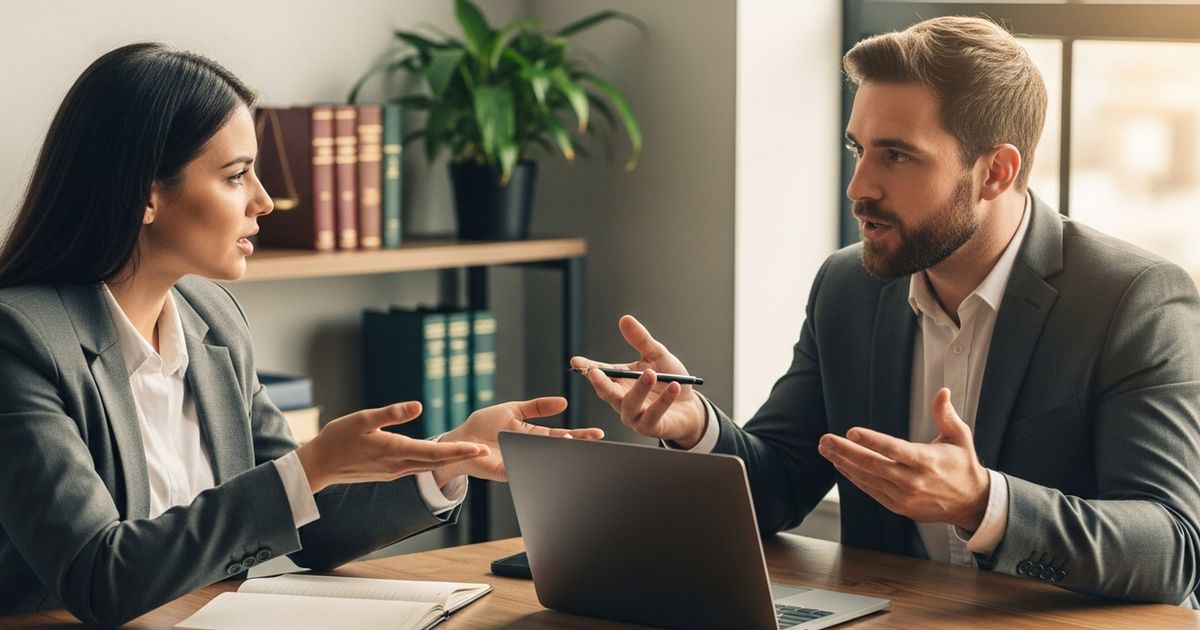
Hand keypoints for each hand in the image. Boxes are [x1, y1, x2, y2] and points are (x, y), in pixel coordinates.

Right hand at [295, 402, 487, 492]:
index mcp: (395, 450)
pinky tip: (439, 456)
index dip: (458, 450)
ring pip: (428, 466)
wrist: (318, 466)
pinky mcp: (388, 472)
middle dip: (461, 456)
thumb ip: (392, 413)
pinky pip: (417, 467)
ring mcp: (394, 471)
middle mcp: (398, 465)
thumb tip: (419, 405)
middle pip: (437, 462)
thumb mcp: (362, 419)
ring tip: (468, 453)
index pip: (434, 452)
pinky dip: (433, 462)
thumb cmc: (336, 438)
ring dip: (449, 460)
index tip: (477, 448)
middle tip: (483, 452)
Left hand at [432, 397, 603, 484]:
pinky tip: (550, 459)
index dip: (579, 435)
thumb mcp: (513, 410)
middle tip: (593, 442)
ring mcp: (522, 461)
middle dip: (576, 446)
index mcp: (534, 434)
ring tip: (573, 445)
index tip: (596, 433)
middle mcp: (531, 449)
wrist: (461, 440)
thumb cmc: (484, 425)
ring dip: (559, 454)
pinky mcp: (509, 471)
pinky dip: (539, 465)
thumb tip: (563, 402)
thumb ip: (536, 406)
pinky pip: (527, 469)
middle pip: (558, 449)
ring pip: (546, 460)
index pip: (562, 435)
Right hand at [571, 314, 707, 447]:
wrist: (690, 405)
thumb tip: (625, 319)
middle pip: (607, 392)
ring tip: (651, 374)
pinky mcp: (650, 427)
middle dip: (599, 382)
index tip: (576, 361)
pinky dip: (663, 401)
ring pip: (630, 404)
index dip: (587, 367)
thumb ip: (641, 340)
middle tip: (593, 372)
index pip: (600, 373)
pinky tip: (673, 386)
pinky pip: (653, 415)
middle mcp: (622, 399)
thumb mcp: (657, 355)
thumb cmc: (670, 380)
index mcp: (620, 380)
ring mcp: (634, 416)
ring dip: (639, 389)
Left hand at [816, 388, 989, 530]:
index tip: (852, 432)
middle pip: (873, 465)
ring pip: (867, 478)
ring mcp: (904, 496)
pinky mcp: (898, 506)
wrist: (971, 503)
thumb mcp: (960, 437)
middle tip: (826, 440)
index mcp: (927, 461)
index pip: (894, 449)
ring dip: (844, 463)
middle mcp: (913, 480)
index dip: (872, 441)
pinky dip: (854, 477)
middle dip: (846, 451)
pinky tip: (841, 464)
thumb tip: (942, 391)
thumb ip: (946, 415)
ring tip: (826, 449)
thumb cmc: (963, 466)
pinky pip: (870, 490)